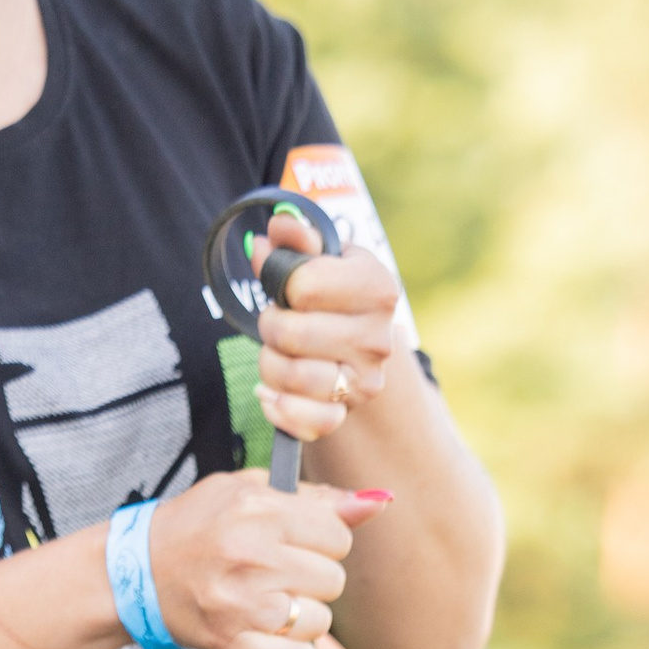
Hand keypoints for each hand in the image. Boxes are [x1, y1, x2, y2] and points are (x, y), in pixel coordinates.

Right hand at [141, 468, 382, 648]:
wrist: (137, 573)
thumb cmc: (198, 526)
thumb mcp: (248, 491)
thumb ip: (315, 498)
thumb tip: (378, 503)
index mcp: (257, 511)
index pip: (337, 534)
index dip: (323, 541)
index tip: (298, 544)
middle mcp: (251, 557)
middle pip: (332, 579)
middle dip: (313, 579)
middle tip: (280, 576)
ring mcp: (241, 605)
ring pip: (319, 622)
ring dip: (303, 619)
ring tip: (269, 604)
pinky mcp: (231, 645)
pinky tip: (274, 639)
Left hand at [252, 207, 401, 456]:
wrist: (358, 341)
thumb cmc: (333, 292)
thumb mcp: (321, 256)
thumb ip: (298, 238)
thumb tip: (277, 227)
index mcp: (377, 287)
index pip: (302, 285)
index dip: (281, 283)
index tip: (289, 286)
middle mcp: (379, 338)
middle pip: (291, 333)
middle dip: (271, 325)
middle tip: (278, 321)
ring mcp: (366, 380)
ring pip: (292, 377)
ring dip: (269, 363)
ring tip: (277, 352)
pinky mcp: (348, 412)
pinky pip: (308, 421)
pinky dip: (279, 408)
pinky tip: (269, 392)